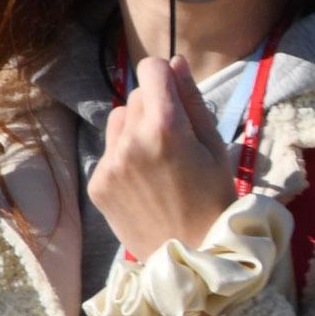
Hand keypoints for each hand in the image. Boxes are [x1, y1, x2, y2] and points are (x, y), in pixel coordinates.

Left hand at [90, 56, 236, 261]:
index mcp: (167, 128)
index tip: (175, 93)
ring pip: (118, 121)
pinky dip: (126, 158)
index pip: (151, 70)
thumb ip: (193, 100)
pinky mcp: (98, 183)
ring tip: (159, 161)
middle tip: (176, 141)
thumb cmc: (216, 198)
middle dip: (155, 108)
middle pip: (135, 97)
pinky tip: (146, 182)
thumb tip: (176, 62)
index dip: (165, 76)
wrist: (193, 253)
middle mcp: (132, 141)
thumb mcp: (216, 146)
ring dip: (136, 130)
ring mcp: (110, 163)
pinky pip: (110, 152)